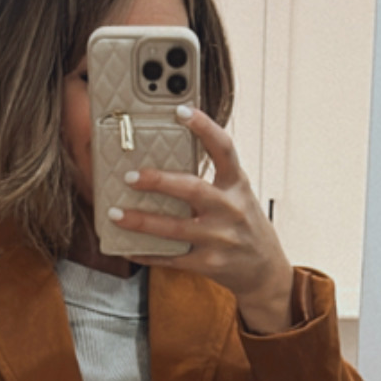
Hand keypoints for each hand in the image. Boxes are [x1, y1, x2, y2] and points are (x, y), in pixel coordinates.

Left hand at [106, 107, 295, 332]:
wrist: (265, 270)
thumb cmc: (243, 225)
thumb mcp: (237, 195)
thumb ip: (211, 179)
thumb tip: (166, 162)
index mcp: (237, 184)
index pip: (223, 148)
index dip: (204, 126)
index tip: (180, 110)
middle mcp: (230, 209)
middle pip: (192, 189)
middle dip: (158, 181)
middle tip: (130, 176)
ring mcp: (219, 239)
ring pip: (175, 228)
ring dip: (142, 221)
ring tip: (116, 213)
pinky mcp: (209, 264)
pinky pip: (171, 258)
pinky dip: (147, 254)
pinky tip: (127, 248)